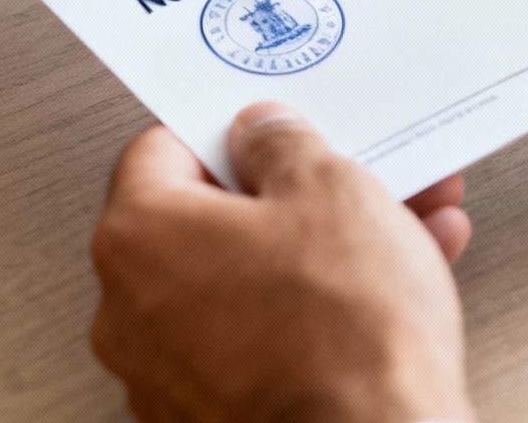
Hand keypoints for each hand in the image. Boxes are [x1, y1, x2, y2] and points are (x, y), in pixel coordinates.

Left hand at [90, 104, 474, 421]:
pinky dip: (312, 316)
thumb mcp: (330, 188)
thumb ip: (282, 144)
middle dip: (291, 198)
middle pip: (210, 224)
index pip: (160, 151)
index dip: (226, 133)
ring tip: (397, 235)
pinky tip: (385, 296)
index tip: (269, 134)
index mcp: (137, 236)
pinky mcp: (211, 417)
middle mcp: (131, 311)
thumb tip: (263, 134)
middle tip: (346, 184)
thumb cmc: (344, 333)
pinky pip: (260, 342)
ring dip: (316, 255)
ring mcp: (166, 376)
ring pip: (245, 285)